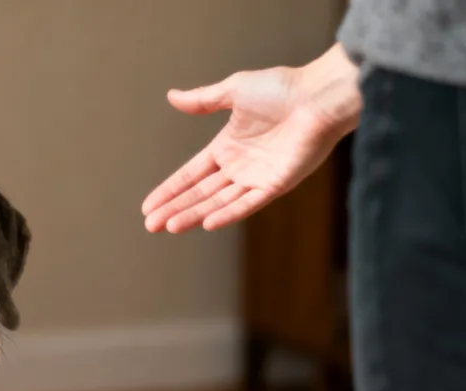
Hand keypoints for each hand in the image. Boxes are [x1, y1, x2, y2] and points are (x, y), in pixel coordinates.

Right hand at [142, 44, 362, 232]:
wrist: (318, 95)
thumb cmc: (282, 89)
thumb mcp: (234, 91)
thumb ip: (203, 100)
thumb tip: (171, 97)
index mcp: (227, 147)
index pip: (191, 174)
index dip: (170, 190)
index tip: (147, 206)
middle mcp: (239, 167)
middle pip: (199, 193)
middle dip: (174, 208)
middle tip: (150, 225)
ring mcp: (257, 178)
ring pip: (218, 202)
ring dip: (193, 214)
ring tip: (169, 226)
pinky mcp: (276, 184)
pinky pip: (248, 203)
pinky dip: (228, 214)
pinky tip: (206, 223)